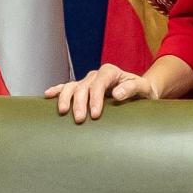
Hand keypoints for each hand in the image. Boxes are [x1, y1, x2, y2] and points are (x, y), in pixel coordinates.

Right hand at [44, 63, 158, 121]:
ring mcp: (87, 81)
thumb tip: (116, 94)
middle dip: (80, 103)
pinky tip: (48, 95)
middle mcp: (97, 75)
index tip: (94, 114)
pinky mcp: (82, 88)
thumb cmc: (143, 90)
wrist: (140, 91)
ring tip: (63, 112)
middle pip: (83, 87)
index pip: (99, 84)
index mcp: (111, 72)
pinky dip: (57, 90)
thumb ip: (132, 88)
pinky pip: (66, 87)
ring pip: (71, 87)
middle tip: (80, 120)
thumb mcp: (143, 88)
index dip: (95, 99)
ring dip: (66, 99)